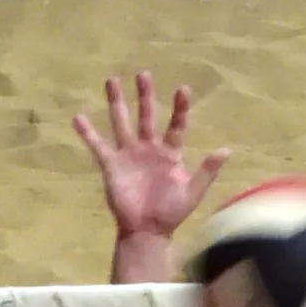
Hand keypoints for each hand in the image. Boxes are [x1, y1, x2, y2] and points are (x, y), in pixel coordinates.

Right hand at [73, 72, 228, 242]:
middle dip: (145, 95)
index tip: (183, 89)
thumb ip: (207, 170)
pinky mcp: (111, 165)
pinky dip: (87, 132)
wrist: (148, 232)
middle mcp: (148, 148)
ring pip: (121, 122)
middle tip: (143, 74)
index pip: (176, 125)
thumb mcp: (193, 192)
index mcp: (170, 153)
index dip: (180, 108)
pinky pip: (98, 145)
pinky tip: (78, 117)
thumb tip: (227, 149)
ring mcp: (129, 154)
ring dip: (116, 102)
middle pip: (146, 115)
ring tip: (111, 80)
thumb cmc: (171, 213)